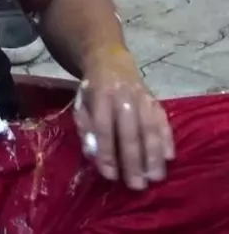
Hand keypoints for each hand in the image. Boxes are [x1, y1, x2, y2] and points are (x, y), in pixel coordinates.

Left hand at [74, 46, 174, 190]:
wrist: (110, 62)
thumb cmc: (93, 91)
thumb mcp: (81, 104)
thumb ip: (85, 128)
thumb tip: (95, 155)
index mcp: (100, 95)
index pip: (103, 127)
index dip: (107, 152)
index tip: (110, 175)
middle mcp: (122, 96)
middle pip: (129, 130)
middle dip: (133, 160)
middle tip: (136, 185)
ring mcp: (142, 97)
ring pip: (150, 127)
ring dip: (153, 154)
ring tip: (155, 178)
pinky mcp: (155, 100)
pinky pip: (164, 121)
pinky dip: (167, 139)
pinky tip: (168, 158)